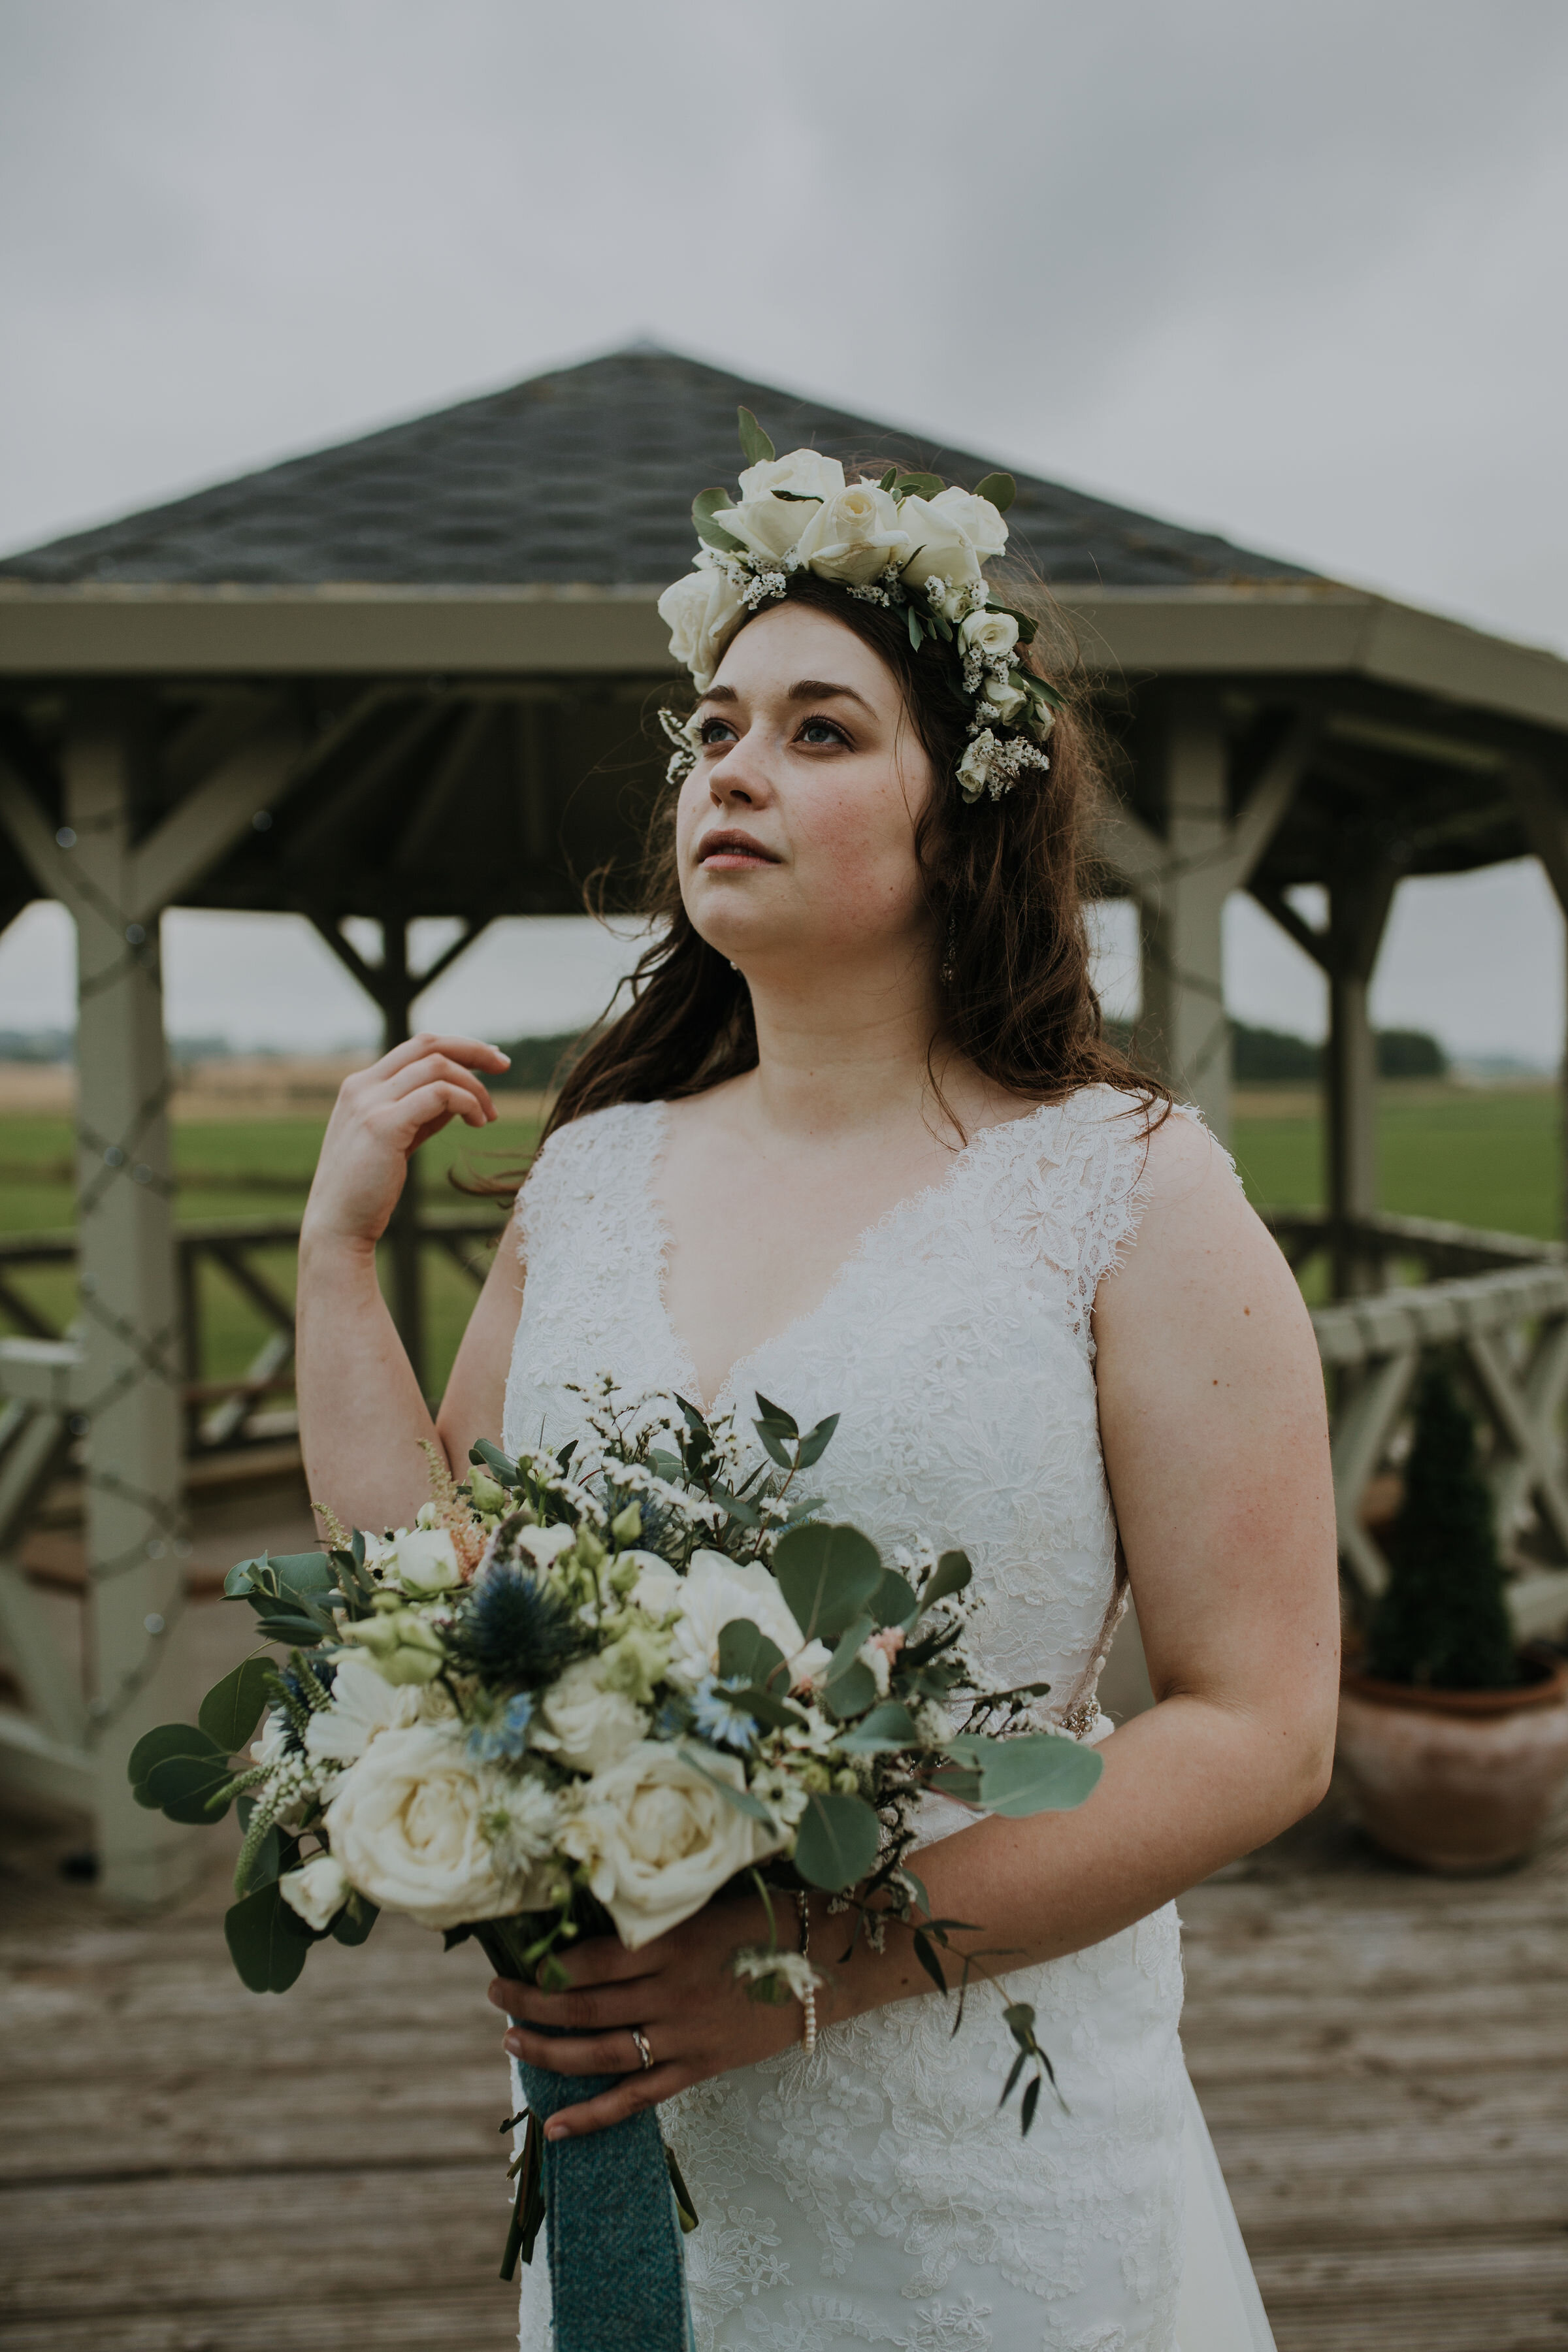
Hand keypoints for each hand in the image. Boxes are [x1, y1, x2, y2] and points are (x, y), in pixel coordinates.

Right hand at [301, 1033, 509, 1249]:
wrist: (338, 1226)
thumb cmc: (368, 1188)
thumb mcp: (397, 1139)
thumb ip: (422, 1112)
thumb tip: (460, 1092)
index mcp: (361, 1085)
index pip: (416, 1047)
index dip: (458, 1047)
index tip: (489, 1060)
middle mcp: (362, 1086)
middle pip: (427, 1044)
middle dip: (472, 1049)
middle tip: (504, 1065)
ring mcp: (369, 1103)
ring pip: (438, 1067)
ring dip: (474, 1087)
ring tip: (488, 1116)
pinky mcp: (383, 1126)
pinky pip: (439, 1094)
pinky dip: (467, 1102)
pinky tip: (478, 1122)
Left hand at [488, 1895, 802, 2141]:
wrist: (825, 1964)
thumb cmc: (762, 1919)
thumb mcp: (703, 1906)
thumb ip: (653, 1921)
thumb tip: (592, 1923)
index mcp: (670, 1944)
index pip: (591, 1960)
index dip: (549, 1964)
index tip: (519, 1960)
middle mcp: (670, 1992)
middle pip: (585, 2005)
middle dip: (533, 2002)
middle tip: (496, 1997)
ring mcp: (684, 2036)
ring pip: (602, 2052)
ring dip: (551, 2050)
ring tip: (513, 2042)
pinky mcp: (699, 2068)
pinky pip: (638, 2098)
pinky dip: (595, 2115)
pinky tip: (556, 2127)